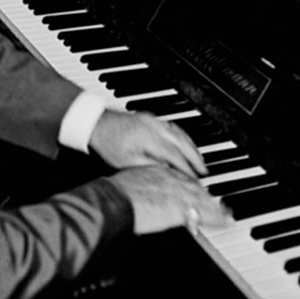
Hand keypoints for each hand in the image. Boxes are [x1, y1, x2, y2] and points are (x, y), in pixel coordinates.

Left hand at [89, 110, 206, 178]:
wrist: (95, 123)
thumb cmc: (108, 145)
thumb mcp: (126, 163)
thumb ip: (149, 168)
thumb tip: (168, 174)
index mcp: (150, 139)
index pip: (175, 156)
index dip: (187, 169)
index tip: (196, 180)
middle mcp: (155, 127)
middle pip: (182, 142)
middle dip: (195, 157)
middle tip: (204, 171)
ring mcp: (154, 121)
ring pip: (180, 133)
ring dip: (191, 146)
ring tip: (199, 159)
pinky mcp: (150, 118)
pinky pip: (173, 127)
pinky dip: (183, 137)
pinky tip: (185, 143)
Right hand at [107, 165, 230, 234]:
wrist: (114, 201)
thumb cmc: (115, 195)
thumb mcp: (127, 183)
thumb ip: (137, 187)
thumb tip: (135, 195)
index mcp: (156, 171)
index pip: (179, 176)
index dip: (190, 184)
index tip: (197, 188)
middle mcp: (170, 179)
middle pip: (194, 185)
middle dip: (207, 194)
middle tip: (220, 200)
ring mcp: (177, 193)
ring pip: (202, 198)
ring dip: (216, 206)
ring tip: (228, 212)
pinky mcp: (181, 209)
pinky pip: (205, 213)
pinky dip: (218, 217)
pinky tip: (227, 221)